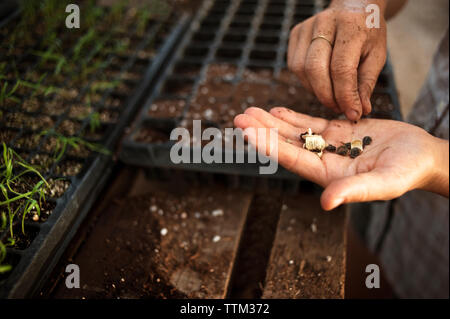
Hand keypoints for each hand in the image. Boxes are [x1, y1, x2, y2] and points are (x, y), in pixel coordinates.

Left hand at [234, 107, 448, 209]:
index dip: (268, 145)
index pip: (291, 158)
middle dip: (262, 131)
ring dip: (272, 122)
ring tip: (250, 111)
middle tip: (239, 117)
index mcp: (328, 175)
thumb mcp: (383, 183)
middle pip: (286, 144)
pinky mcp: (338, 131)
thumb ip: (354, 191)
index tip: (247, 132)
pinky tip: (276, 111)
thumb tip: (326, 203)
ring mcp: (329, 145)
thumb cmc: (406, 173)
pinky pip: (311, 123)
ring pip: (295, 132)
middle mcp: (323, 160)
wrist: (421, 157)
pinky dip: (293, 117)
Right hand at [288, 0, 386, 119]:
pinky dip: (307, 81)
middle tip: (338, 108)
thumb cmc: (367, 32)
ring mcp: (306, 27)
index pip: (342, 68)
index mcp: (351, 26)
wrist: (354, 5)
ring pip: (302, 70)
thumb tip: (359, 111)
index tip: (352, 113)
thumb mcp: (376, 55)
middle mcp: (325, 23)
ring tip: (332, 96)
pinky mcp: (295, 33)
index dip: (345, 96)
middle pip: (315, 69)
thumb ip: (366, 83)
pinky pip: (294, 66)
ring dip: (316, 90)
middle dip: (326, 96)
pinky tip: (321, 82)